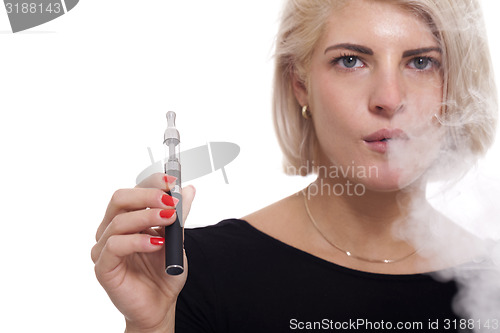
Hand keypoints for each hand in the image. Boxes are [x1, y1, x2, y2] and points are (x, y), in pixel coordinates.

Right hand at [91, 173, 194, 331]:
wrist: (161, 306)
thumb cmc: (164, 274)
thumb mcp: (176, 239)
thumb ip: (178, 216)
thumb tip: (188, 189)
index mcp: (126, 219)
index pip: (132, 191)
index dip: (152, 182)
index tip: (173, 181)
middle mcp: (111, 230)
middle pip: (120, 199)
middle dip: (148, 195)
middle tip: (170, 201)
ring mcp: (104, 248)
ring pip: (119, 221)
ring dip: (148, 217)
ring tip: (170, 220)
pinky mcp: (103, 267)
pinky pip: (116, 245)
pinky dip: (138, 241)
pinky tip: (156, 243)